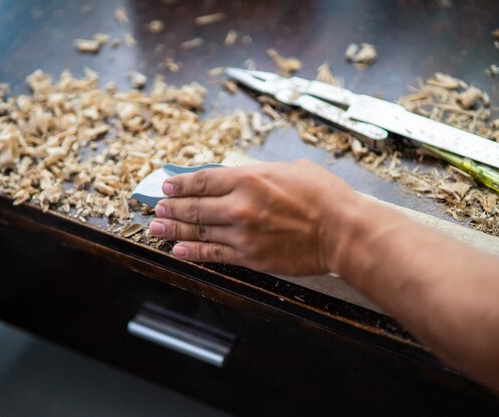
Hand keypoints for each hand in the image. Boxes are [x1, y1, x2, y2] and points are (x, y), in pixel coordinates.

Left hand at [148, 160, 357, 275]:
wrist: (343, 231)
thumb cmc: (324, 196)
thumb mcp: (290, 168)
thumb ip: (259, 173)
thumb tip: (239, 178)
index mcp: (249, 178)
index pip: (203, 180)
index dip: (181, 183)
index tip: (168, 184)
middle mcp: (239, 206)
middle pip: (194, 205)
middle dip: (171, 206)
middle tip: (156, 206)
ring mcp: (242, 234)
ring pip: (199, 230)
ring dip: (174, 229)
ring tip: (155, 227)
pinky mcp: (251, 257)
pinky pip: (214, 255)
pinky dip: (193, 252)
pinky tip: (178, 249)